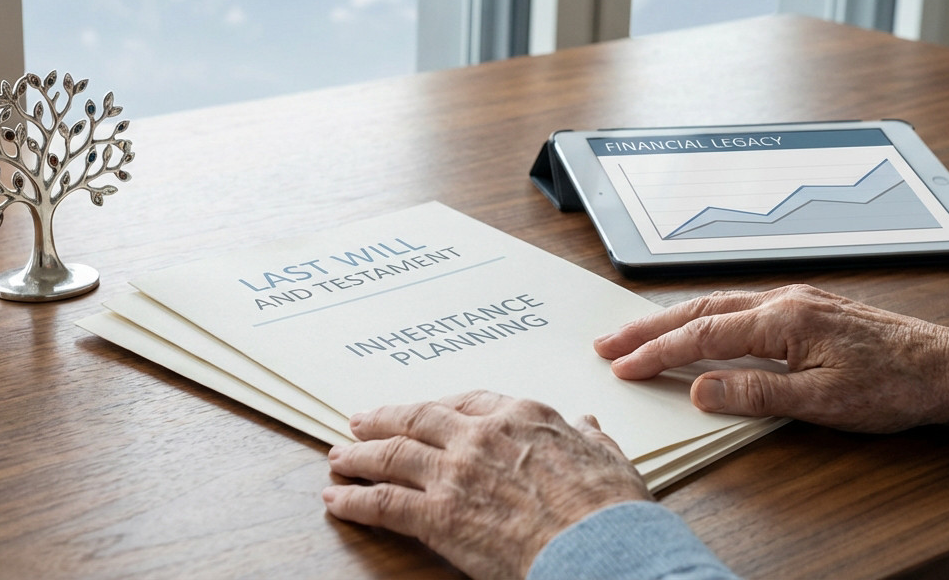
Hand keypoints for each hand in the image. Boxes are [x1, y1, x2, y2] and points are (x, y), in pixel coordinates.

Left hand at [322, 390, 649, 579]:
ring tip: (339, 456)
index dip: (439, 408)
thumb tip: (588, 424)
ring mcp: (455, 472)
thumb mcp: (609, 458)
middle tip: (361, 421)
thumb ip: (590, 438)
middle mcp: (480, 436)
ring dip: (359, 455)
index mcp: (521, 417)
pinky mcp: (438, 515)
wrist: (601, 546)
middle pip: (418, 419)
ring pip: (392, 455)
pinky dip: (354, 500)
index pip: (468, 403)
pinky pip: (383, 502)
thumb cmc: (611, 508)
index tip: (424, 412)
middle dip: (385, 419)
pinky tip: (336, 500)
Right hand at [595, 284, 948, 432]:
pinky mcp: (804, 308)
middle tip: (606, 341)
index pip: (703, 335)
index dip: (657, 352)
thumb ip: (756, 393)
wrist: (945, 367)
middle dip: (648, 326)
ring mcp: (794, 300)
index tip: (622, 365)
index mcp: (784, 320)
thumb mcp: (822, 402)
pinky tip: (694, 326)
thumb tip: (700, 390)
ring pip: (717, 304)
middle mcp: (783, 300)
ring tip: (635, 333)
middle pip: (699, 310)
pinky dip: (703, 317)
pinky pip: (739, 307)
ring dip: (671, 319)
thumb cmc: (892, 385)